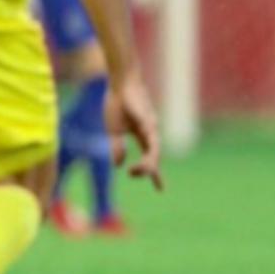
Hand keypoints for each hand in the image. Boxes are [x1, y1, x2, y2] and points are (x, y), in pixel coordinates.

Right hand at [108, 76, 163, 191]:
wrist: (119, 82)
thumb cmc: (117, 104)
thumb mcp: (113, 130)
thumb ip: (116, 147)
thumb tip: (118, 165)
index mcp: (142, 136)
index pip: (150, 158)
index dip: (154, 174)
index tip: (161, 190)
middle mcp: (150, 132)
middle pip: (153, 157)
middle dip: (147, 170)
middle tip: (138, 177)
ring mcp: (150, 125)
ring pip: (154, 149)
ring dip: (147, 162)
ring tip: (137, 171)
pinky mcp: (146, 117)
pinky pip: (149, 134)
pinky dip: (147, 143)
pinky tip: (142, 148)